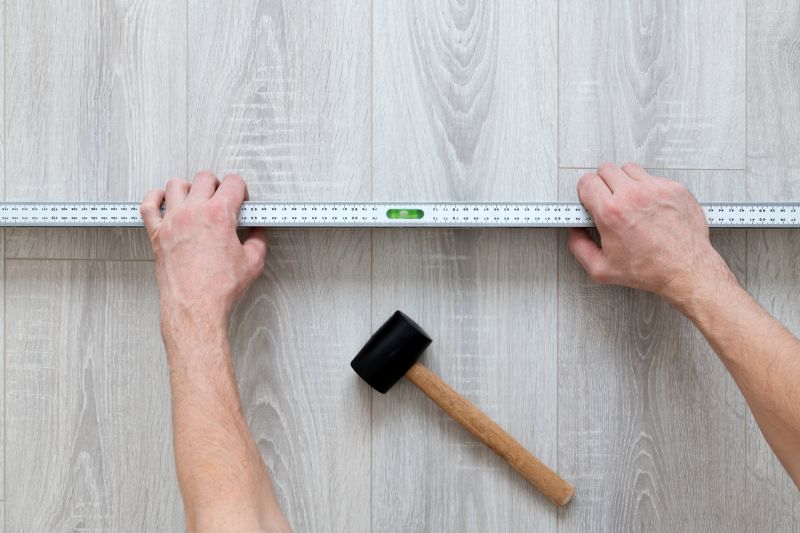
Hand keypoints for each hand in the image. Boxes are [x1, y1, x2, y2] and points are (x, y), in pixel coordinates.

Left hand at [140, 172, 267, 329]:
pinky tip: (164, 201)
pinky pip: (148, 205)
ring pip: (176, 185)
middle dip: (217, 185)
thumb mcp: (252, 262)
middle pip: (205, 178)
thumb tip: (257, 233)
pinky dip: (154, 198)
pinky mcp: (157, 233)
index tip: (241, 200)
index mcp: (219, 215)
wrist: (194, 306)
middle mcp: (193, 212)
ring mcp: (172, 221)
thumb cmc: (217, 288)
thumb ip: (258, 240)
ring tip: (196, 200)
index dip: (241, 190)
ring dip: (189, 188)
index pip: (233, 183)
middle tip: (222, 199)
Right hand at [568, 163, 735, 303]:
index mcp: (612, 212)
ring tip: (629, 201)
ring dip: (624, 182)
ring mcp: (656, 189)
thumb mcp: (601, 269)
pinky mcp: (674, 188)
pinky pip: (652, 177)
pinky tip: (649, 206)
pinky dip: (647, 188)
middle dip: (602, 184)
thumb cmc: (649, 270)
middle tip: (608, 200)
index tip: (589, 199)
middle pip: (606, 169)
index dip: (585, 191)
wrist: (686, 270)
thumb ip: (579, 247)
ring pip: (629, 169)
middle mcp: (633, 196)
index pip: (587, 182)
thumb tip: (575, 232)